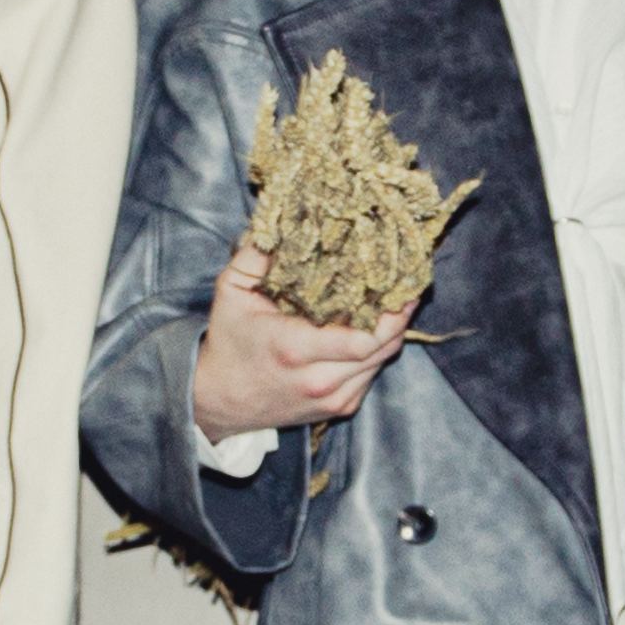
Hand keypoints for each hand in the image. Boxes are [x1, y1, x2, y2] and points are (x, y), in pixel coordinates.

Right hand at [192, 243, 402, 440]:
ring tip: (395, 303)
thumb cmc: (227, 341)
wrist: (218, 401)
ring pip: (382, 362)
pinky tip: (373, 330)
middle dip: (399, 317)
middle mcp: (317, 380)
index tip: (401, 284)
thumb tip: (284, 216)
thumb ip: (256, 253)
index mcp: (293, 348)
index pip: (362, 340)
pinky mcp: (339, 408)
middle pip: (382, 349)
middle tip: (407, 287)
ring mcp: (331, 399)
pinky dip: (376, 353)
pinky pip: (372, 375)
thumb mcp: (231, 292)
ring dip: (391, 334)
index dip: (392, 314)